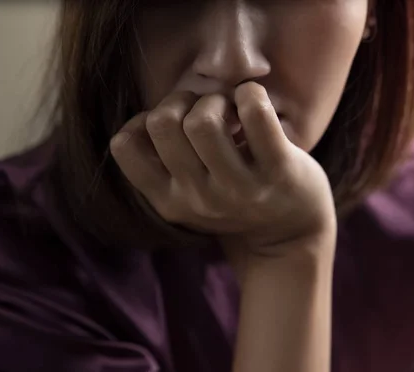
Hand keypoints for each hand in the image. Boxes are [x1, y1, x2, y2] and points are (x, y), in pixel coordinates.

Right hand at [110, 82, 335, 259]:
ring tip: (231, 110)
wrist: (290, 234)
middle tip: (205, 110)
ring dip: (216, 100)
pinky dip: (251, 94)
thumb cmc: (233, 196)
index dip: (142, 119)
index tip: (173, 123)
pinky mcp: (278, 172)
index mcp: (168, 200)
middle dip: (181, 100)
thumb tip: (148, 114)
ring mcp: (238, 188)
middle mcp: (198, 198)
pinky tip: (253, 101)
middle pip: (163, 123)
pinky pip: (255, 114)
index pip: (124, 146)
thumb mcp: (188, 192)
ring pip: (203, 121)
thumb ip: (163, 161)